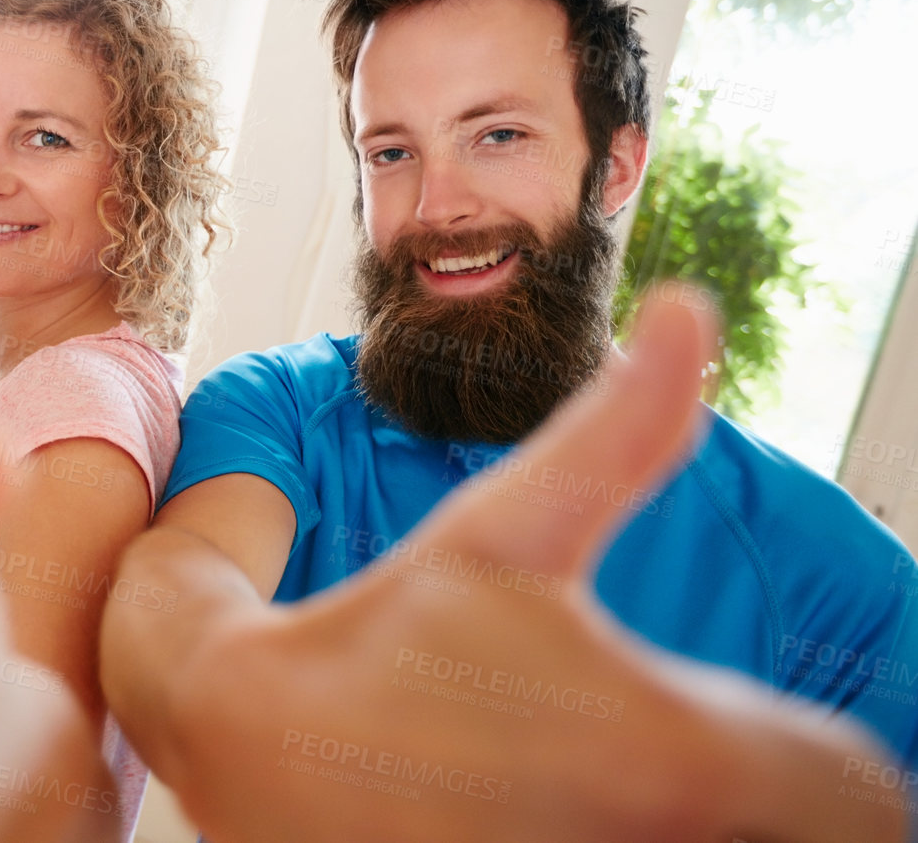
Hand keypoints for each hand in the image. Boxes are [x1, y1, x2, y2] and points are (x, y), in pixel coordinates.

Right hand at [167, 297, 904, 841]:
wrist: (245, 748)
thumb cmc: (381, 636)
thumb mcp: (503, 530)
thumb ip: (620, 432)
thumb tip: (690, 310)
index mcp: (671, 755)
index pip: (863, 799)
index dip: (822, 769)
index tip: (755, 742)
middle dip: (766, 810)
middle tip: (679, 769)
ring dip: (704, 833)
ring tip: (611, 789)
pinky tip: (565, 821)